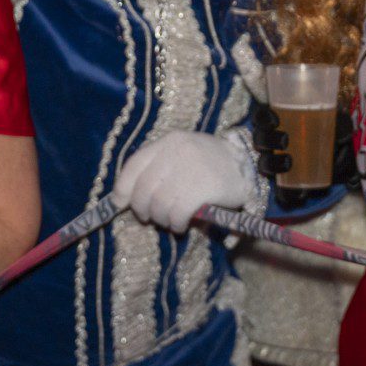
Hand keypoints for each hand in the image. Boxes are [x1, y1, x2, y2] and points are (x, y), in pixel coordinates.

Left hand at [112, 131, 255, 232]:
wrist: (246, 165)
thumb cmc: (209, 163)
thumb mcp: (182, 155)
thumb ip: (157, 169)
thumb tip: (126, 198)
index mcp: (168, 141)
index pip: (134, 164)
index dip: (123, 187)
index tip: (120, 203)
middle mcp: (176, 151)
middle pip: (143, 188)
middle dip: (142, 209)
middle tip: (151, 218)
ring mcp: (189, 168)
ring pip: (158, 203)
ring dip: (161, 219)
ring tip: (170, 221)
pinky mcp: (202, 187)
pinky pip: (176, 213)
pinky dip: (175, 224)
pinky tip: (181, 224)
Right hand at [251, 101, 358, 210]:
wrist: (337, 159)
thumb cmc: (329, 134)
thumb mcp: (335, 126)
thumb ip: (340, 125)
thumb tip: (341, 127)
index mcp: (277, 124)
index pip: (261, 117)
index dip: (263, 117)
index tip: (275, 120)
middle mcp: (270, 143)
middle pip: (259, 140)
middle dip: (268, 140)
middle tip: (285, 140)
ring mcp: (275, 165)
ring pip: (264, 165)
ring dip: (273, 164)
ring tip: (289, 162)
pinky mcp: (284, 186)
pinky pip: (280, 193)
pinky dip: (288, 194)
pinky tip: (301, 193)